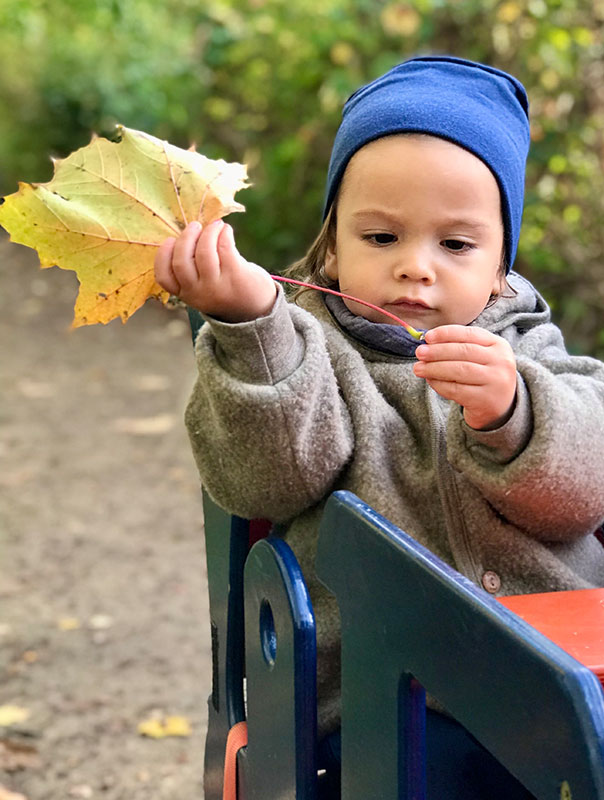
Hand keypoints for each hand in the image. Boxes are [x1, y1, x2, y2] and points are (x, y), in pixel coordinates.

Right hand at [154, 219, 276, 321]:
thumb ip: (191, 268)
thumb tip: (189, 232)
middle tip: (195, 226)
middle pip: (181, 261)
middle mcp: (198, 292)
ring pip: (204, 252)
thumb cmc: (224, 289)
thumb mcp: (202, 287)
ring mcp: (217, 286)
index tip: (169, 240)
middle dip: (186, 238)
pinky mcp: (235, 275)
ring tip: (215, 225)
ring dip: (208, 232)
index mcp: (185, 293)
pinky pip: (224, 247)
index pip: (164, 277)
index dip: (162, 255)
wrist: (255, 308)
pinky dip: (223, 233)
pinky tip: (226, 230)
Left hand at [413, 325, 516, 429]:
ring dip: (434, 368)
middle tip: (419, 353)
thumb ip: (458, 346)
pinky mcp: (485, 399)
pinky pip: (456, 389)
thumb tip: (428, 342)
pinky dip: (439, 384)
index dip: (447, 334)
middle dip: (437, 351)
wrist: (500, 406)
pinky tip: (430, 380)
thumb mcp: (480, 356)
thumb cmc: (483, 376)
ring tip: (418, 368)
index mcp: (499, 345)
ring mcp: (495, 381)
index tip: (427, 337)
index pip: (470, 334)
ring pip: (459, 370)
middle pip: (464, 352)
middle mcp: (501, 361)